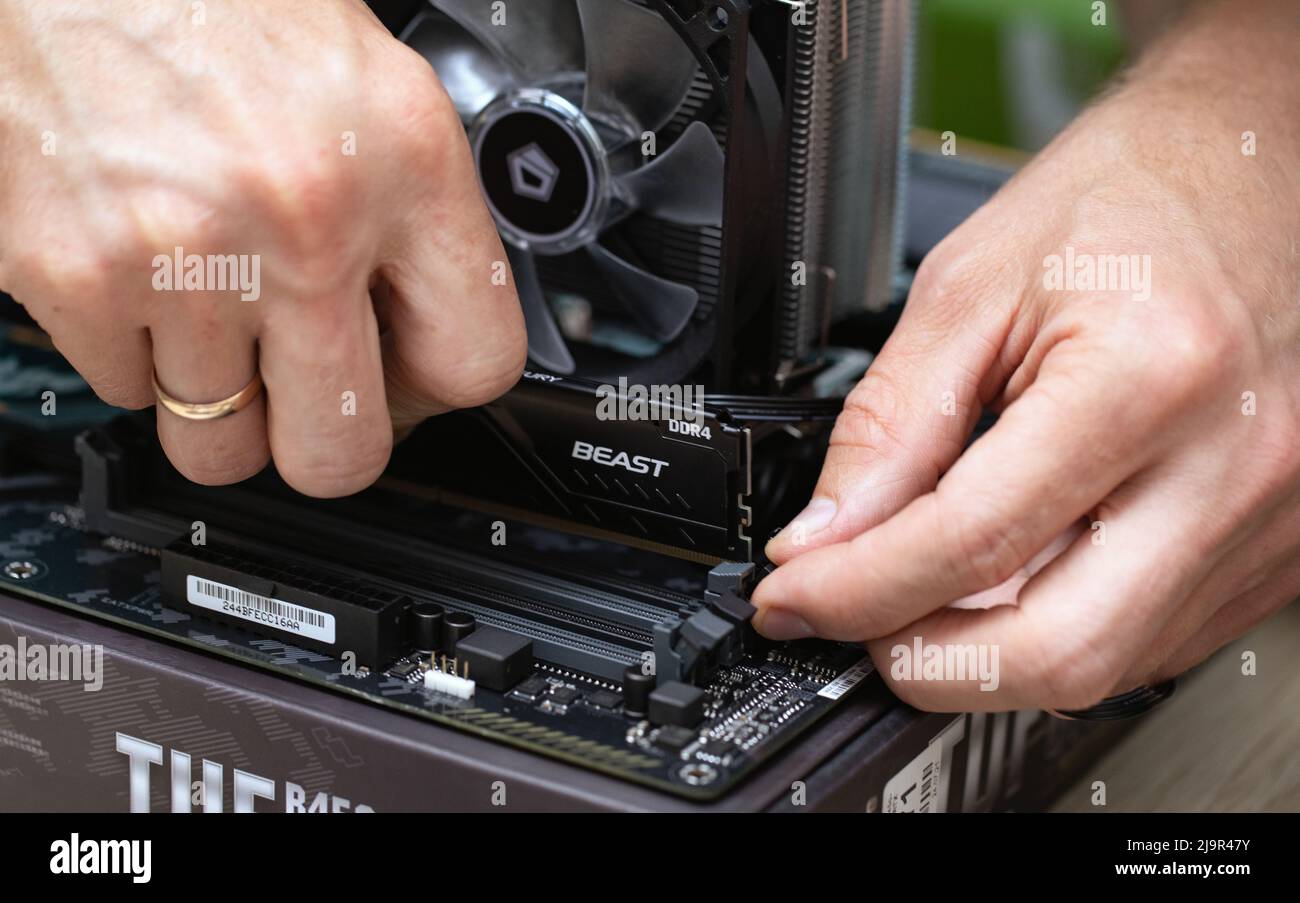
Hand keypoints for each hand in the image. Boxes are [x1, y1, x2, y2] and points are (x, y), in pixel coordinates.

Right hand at [0, 0, 524, 496]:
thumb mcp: (369, 84)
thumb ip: (413, 214)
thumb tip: (424, 322)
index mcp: (407, 158)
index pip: (475, 361)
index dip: (436, 389)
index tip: (403, 378)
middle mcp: (308, 217)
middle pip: (344, 453)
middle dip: (322, 438)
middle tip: (305, 390)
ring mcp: (190, 259)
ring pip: (222, 444)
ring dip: (219, 397)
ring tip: (211, 309)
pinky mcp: (78, 277)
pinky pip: (128, 393)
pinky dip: (136, 351)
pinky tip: (145, 271)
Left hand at [752, 0, 1299, 711]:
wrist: (1254, 170)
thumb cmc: (1127, 200)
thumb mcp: (968, 290)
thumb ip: (889, 427)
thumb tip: (825, 539)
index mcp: (1150, 375)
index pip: (972, 542)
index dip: (857, 590)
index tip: (795, 596)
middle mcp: (1231, 466)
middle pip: (1057, 653)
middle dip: (924, 664)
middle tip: (853, 625)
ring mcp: (1269, 519)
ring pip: (1104, 666)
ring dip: (987, 655)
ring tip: (923, 590)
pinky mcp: (1279, 548)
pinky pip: (1151, 639)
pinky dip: (1058, 627)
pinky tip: (1012, 578)